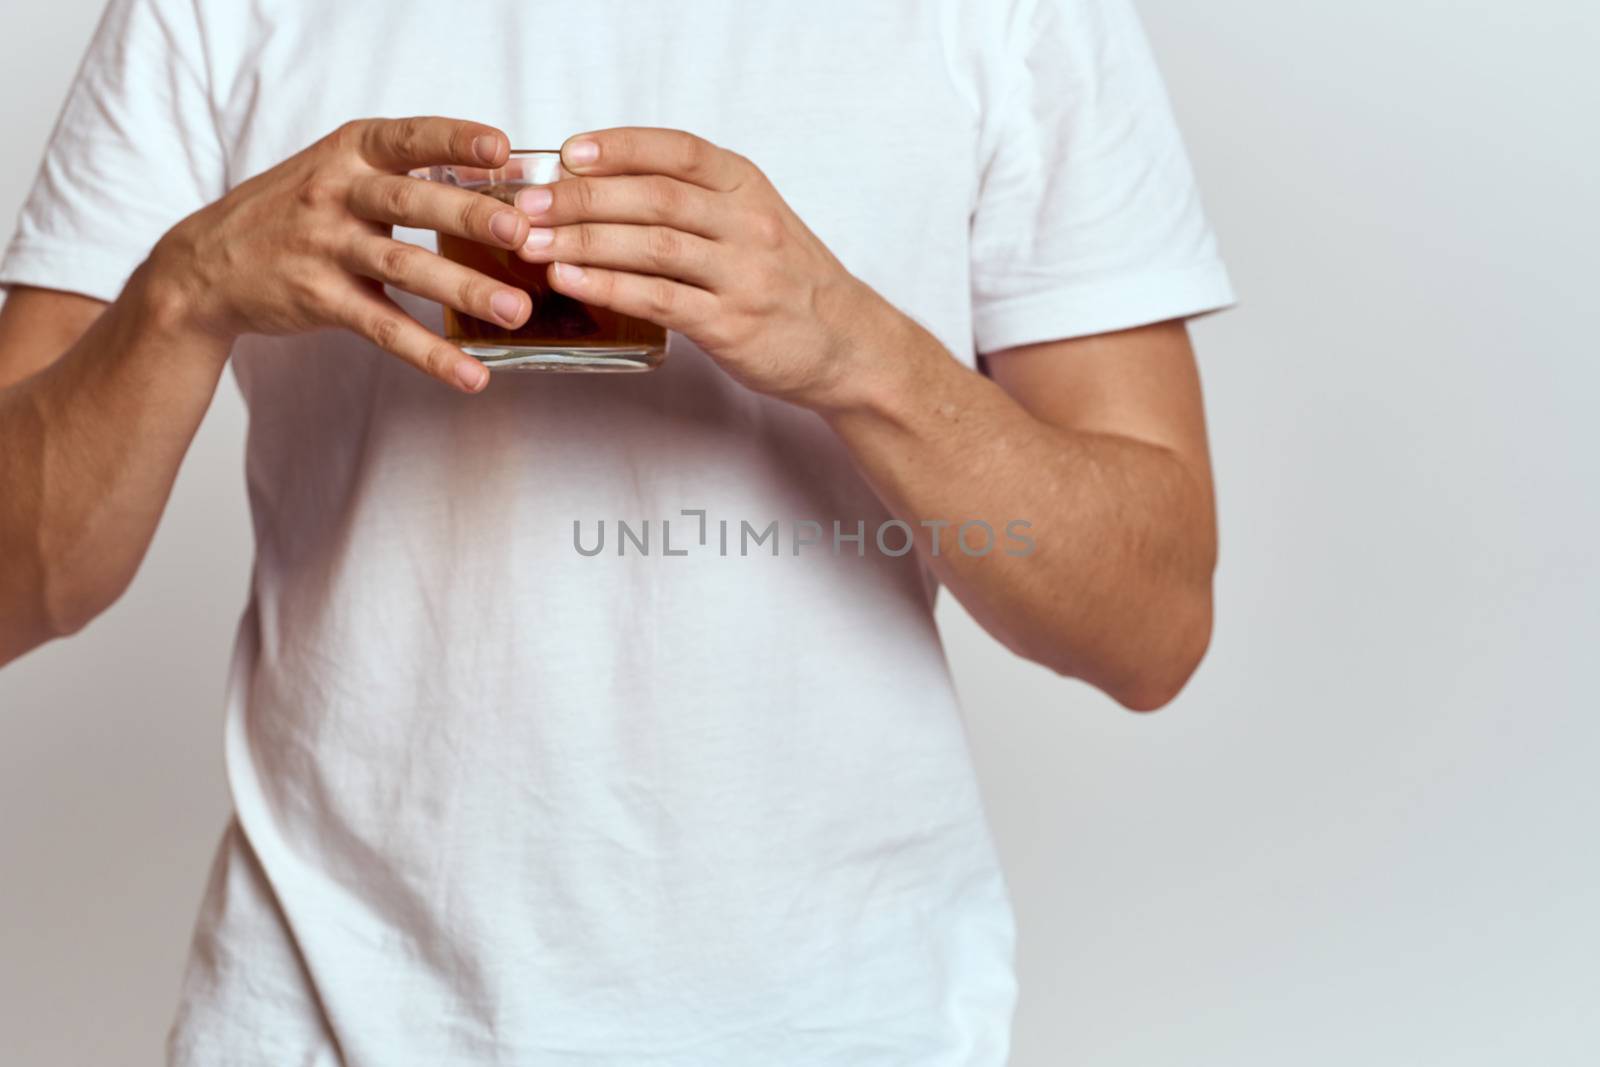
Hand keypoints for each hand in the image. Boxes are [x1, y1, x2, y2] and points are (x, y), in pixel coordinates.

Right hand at [148, 117, 539, 392]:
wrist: (206, 263)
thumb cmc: (297, 210)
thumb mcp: (341, 171)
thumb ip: (410, 172)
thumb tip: (507, 176)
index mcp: (351, 152)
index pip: (409, 138)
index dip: (454, 140)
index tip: (502, 147)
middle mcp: (335, 192)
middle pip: (408, 202)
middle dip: (467, 215)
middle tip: (522, 231)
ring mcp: (324, 246)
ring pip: (402, 267)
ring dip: (463, 289)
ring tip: (515, 311)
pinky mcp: (319, 298)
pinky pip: (382, 328)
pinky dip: (430, 354)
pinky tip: (471, 374)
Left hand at [514, 127, 897, 410]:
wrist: (849, 346)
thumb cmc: (789, 282)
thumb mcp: (755, 221)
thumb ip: (696, 202)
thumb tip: (601, 186)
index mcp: (748, 189)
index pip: (677, 152)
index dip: (618, 148)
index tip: (567, 152)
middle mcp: (749, 225)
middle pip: (655, 198)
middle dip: (582, 198)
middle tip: (528, 205)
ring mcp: (743, 276)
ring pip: (652, 247)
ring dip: (584, 243)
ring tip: (533, 244)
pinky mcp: (732, 325)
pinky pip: (660, 299)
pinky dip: (609, 288)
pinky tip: (571, 282)